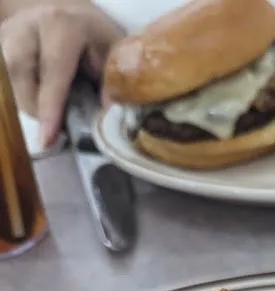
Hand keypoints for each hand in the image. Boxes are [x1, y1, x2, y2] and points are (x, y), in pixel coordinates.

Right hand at [0, 2, 122, 146]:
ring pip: (6, 78)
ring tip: (45, 109)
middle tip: (54, 124)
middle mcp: (28, 24)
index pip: (52, 70)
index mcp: (61, 25)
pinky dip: (18, 94)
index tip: (47, 138)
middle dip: (35, 106)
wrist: (65, 15)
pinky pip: (4, 79)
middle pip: (19, 74)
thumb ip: (111, 79)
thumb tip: (107, 113)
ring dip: (25, 101)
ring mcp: (8, 31)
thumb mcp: (111, 51)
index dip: (50, 108)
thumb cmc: (92, 37)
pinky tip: (34, 98)